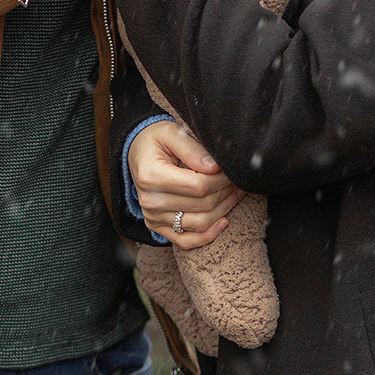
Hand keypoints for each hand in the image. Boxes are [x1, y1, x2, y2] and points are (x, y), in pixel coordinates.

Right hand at [129, 119, 242, 249]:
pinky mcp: (157, 227)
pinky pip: (186, 241)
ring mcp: (153, 217)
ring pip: (200, 224)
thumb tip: (215, 167)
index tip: (231, 170)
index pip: (198, 185)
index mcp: (151, 176)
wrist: (137, 152)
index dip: (221, 179)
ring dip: (223, 210)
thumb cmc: (156, 140)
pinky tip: (223, 222)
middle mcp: (150, 201)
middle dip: (226, 192)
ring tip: (235, 194)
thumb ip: (192, 148)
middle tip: (237, 180)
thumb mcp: (171, 133)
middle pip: (202, 205)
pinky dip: (208, 236)